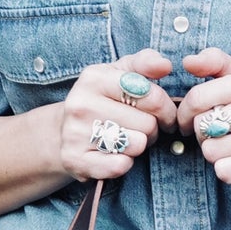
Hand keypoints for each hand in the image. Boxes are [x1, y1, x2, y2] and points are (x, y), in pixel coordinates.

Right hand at [51, 55, 176, 180]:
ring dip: (139, 146)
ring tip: (127, 139)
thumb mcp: (120, 74)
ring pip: (137, 145)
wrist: (64, 131)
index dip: (166, 108)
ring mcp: (75, 134)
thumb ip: (145, 63)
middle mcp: (81, 104)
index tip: (165, 115)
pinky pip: (120, 166)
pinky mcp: (75, 160)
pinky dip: (125, 163)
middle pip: (147, 124)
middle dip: (152, 128)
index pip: (150, 95)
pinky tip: (116, 155)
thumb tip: (165, 65)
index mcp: (94, 78)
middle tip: (141, 128)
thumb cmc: (102, 99)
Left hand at [175, 50, 230, 187]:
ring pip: (211, 151)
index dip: (184, 112)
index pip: (198, 97)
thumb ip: (215, 63)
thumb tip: (188, 62)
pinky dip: (226, 170)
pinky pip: (223, 171)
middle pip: (201, 126)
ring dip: (215, 154)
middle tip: (219, 135)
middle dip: (203, 134)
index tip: (187, 121)